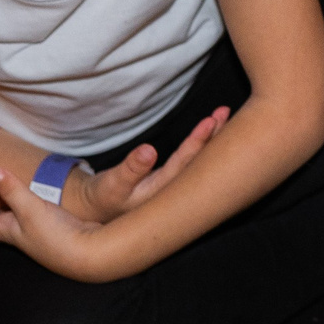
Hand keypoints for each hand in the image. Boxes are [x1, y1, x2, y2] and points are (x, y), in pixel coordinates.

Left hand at [0, 166, 118, 281]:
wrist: (90, 255)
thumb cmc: (57, 236)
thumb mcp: (31, 209)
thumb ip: (11, 190)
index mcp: (7, 232)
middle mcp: (18, 234)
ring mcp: (35, 233)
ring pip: (8, 219)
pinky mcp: (52, 229)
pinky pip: (26, 215)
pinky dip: (20, 204)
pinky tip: (30, 195)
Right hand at [68, 106, 227, 221]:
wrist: (99, 210)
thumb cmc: (106, 196)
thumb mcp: (112, 184)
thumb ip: (130, 169)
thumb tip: (148, 152)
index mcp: (162, 194)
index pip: (185, 165)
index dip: (198, 143)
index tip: (210, 122)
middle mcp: (174, 192)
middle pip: (199, 162)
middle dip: (213, 136)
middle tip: (224, 112)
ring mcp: (175, 187)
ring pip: (197, 160)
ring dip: (211, 137)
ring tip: (222, 116)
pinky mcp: (173, 181)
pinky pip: (192, 160)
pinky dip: (202, 143)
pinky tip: (212, 130)